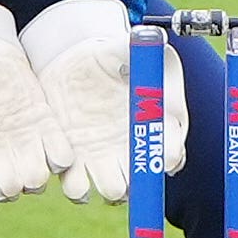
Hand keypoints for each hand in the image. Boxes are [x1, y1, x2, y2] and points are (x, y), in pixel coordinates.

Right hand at [0, 0, 71, 200]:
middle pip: (8, 190)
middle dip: (12, 184)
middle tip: (16, 164)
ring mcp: (23, 148)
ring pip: (34, 183)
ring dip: (37, 175)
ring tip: (36, 154)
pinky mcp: (47, 136)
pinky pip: (60, 159)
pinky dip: (60, 158)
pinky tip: (53, 141)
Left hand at [18, 0, 186, 203]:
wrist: (75, 60)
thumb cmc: (112, 52)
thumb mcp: (131, 49)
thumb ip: (147, 55)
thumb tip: (156, 45)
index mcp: (156, 127)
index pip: (171, 154)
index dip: (168, 156)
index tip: (161, 149)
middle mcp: (134, 150)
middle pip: (142, 184)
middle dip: (135, 181)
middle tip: (123, 162)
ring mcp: (104, 159)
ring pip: (112, 192)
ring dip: (104, 188)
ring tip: (89, 168)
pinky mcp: (74, 161)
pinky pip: (77, 186)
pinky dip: (74, 183)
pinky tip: (66, 163)